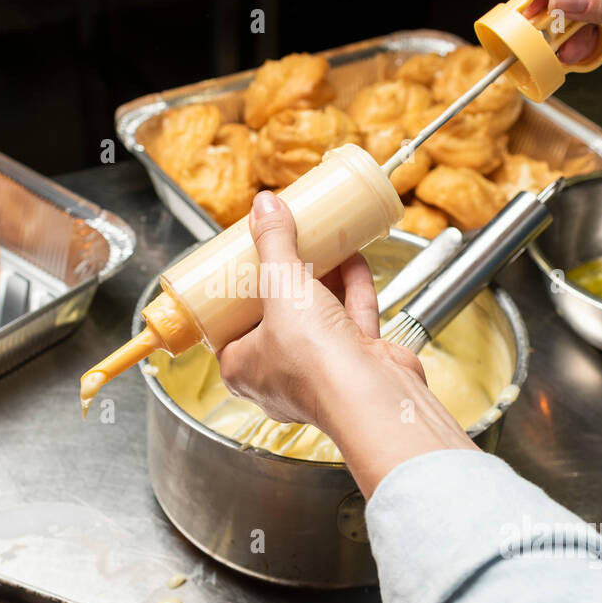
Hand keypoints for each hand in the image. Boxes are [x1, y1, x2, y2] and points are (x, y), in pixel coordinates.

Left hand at [217, 192, 476, 495]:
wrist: (373, 395)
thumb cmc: (313, 360)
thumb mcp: (282, 287)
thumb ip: (274, 245)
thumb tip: (264, 207)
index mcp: (243, 367)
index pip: (228, 327)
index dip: (233, 295)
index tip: (241, 266)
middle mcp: (279, 374)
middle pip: (276, 317)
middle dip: (283, 281)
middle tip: (282, 247)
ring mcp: (320, 371)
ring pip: (316, 317)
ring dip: (320, 281)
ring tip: (320, 244)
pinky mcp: (356, 363)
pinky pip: (351, 320)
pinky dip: (352, 290)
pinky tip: (353, 259)